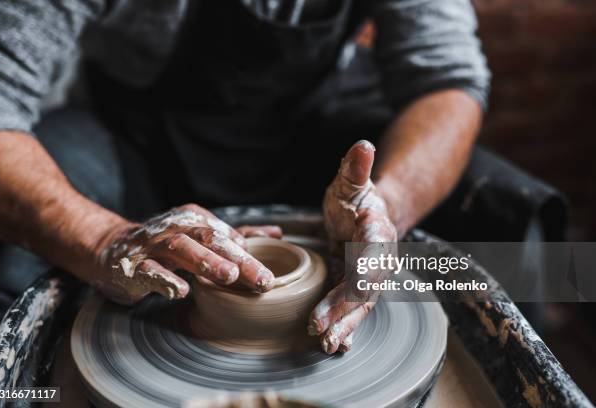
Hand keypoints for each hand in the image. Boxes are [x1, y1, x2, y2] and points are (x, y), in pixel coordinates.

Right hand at [92, 204, 281, 304]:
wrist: (112, 250)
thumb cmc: (165, 247)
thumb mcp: (201, 239)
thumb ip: (236, 238)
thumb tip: (276, 235)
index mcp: (194, 219)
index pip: (227, 236)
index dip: (250, 254)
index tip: (271, 275)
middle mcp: (176, 228)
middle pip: (211, 240)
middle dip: (239, 259)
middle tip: (262, 279)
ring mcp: (153, 246)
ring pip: (182, 249)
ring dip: (206, 261)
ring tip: (229, 276)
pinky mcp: (133, 266)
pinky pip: (150, 271)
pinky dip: (165, 279)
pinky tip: (181, 291)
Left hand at [309, 140, 396, 352]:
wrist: (364, 215)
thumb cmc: (355, 197)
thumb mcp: (350, 181)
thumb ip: (355, 168)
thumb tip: (363, 145)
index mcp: (378, 230)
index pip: (376, 248)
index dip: (369, 264)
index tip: (360, 281)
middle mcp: (378, 258)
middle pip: (367, 286)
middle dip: (347, 308)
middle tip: (325, 328)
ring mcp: (369, 276)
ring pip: (359, 305)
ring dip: (344, 325)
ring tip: (327, 345)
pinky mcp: (356, 287)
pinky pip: (352, 309)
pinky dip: (345, 326)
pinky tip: (335, 345)